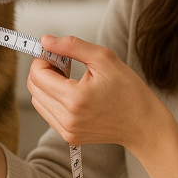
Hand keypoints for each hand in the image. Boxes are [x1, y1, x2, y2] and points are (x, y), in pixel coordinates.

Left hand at [27, 35, 168, 152]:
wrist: (144, 124)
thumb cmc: (129, 91)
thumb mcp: (104, 58)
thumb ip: (71, 46)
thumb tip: (45, 40)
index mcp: (75, 98)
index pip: (37, 74)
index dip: (43, 58)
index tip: (58, 53)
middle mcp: (67, 118)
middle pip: (34, 88)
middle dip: (44, 70)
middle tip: (65, 64)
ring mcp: (67, 130)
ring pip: (38, 100)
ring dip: (47, 85)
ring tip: (70, 79)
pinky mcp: (69, 137)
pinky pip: (48, 113)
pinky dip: (53, 99)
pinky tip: (72, 93)